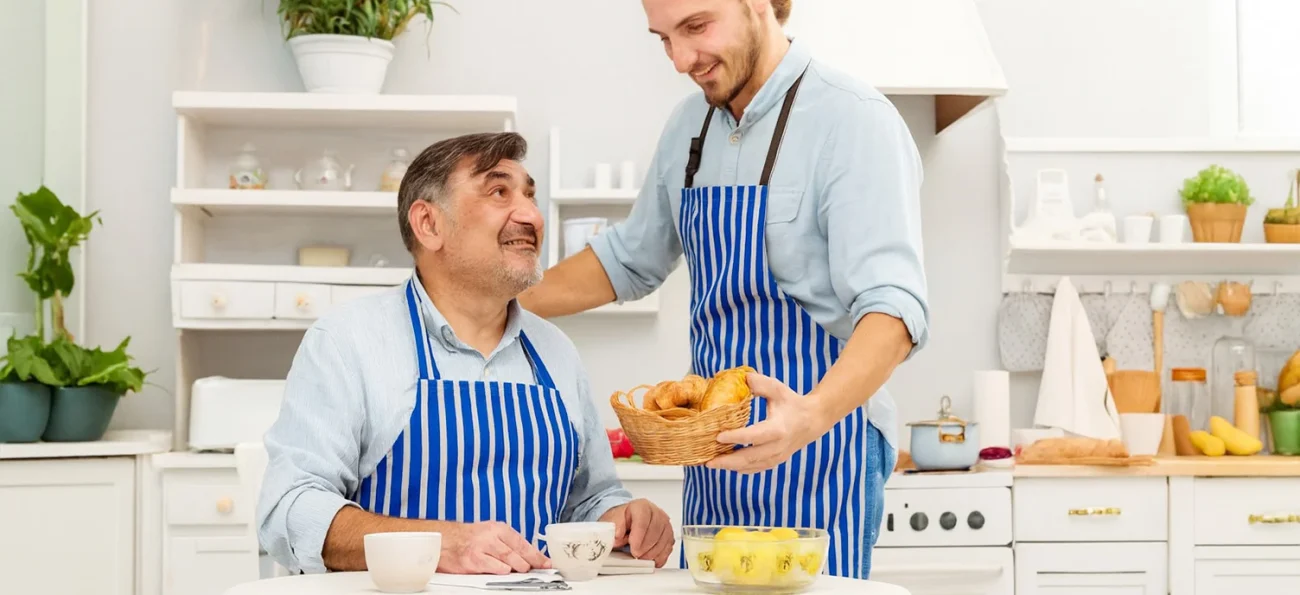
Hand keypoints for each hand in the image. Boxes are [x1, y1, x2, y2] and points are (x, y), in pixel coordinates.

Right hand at [439, 521, 550, 574]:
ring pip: (509, 559)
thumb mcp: (490, 534)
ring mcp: (482, 547)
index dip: (537, 555)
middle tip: (537, 570)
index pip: (523, 543)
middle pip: (518, 552)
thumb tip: (529, 557)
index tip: (547, 563)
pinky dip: (501, 570)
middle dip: (530, 563)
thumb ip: (508, 544)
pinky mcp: (472, 559)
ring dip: (518, 567)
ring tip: (523, 571)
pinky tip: (505, 572)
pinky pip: (492, 567)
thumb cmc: (468, 539)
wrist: (443, 539)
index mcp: (499, 529)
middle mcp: (492, 536)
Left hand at [600, 499, 674, 566]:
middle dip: (645, 547)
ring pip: (664, 540)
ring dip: (652, 553)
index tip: (633, 548)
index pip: (643, 520)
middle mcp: (656, 513)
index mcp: (642, 506)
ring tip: (641, 557)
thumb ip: (615, 527)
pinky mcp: (669, 536)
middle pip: (656, 530)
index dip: (639, 536)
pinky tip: (650, 559)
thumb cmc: (622, 521)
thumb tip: (617, 535)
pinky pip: (668, 548)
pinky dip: (660, 557)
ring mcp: (664, 524)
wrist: (627, 523)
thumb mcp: (612, 520)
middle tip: (635, 554)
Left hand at [706, 372, 824, 473]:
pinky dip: (741, 469)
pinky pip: (756, 468)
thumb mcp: (777, 389)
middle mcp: (778, 446)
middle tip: (708, 461)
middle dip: (727, 461)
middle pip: (750, 458)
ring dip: (731, 466)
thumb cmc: (793, 403)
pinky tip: (728, 466)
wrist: (813, 421)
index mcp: (778, 428)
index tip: (718, 436)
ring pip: (751, 466)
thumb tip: (741, 378)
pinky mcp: (776, 461)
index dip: (736, 437)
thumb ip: (759, 384)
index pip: (754, 436)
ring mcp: (777, 456)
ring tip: (712, 463)